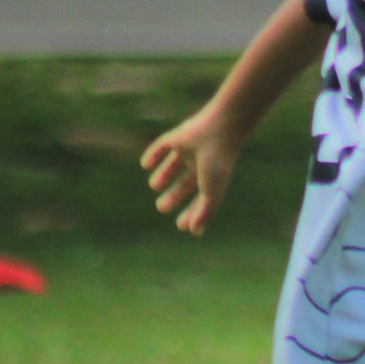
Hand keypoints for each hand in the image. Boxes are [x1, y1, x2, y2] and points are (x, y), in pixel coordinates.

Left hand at [141, 106, 243, 234]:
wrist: (219, 131)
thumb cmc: (217, 164)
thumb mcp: (211, 192)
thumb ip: (203, 212)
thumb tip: (194, 232)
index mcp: (212, 178)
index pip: (200, 198)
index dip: (192, 211)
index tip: (181, 225)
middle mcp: (201, 164)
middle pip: (185, 182)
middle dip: (174, 195)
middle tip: (162, 208)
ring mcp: (189, 150)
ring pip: (174, 164)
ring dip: (164, 174)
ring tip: (154, 185)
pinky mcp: (178, 136)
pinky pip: (163, 146)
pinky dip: (154, 154)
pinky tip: (145, 164)